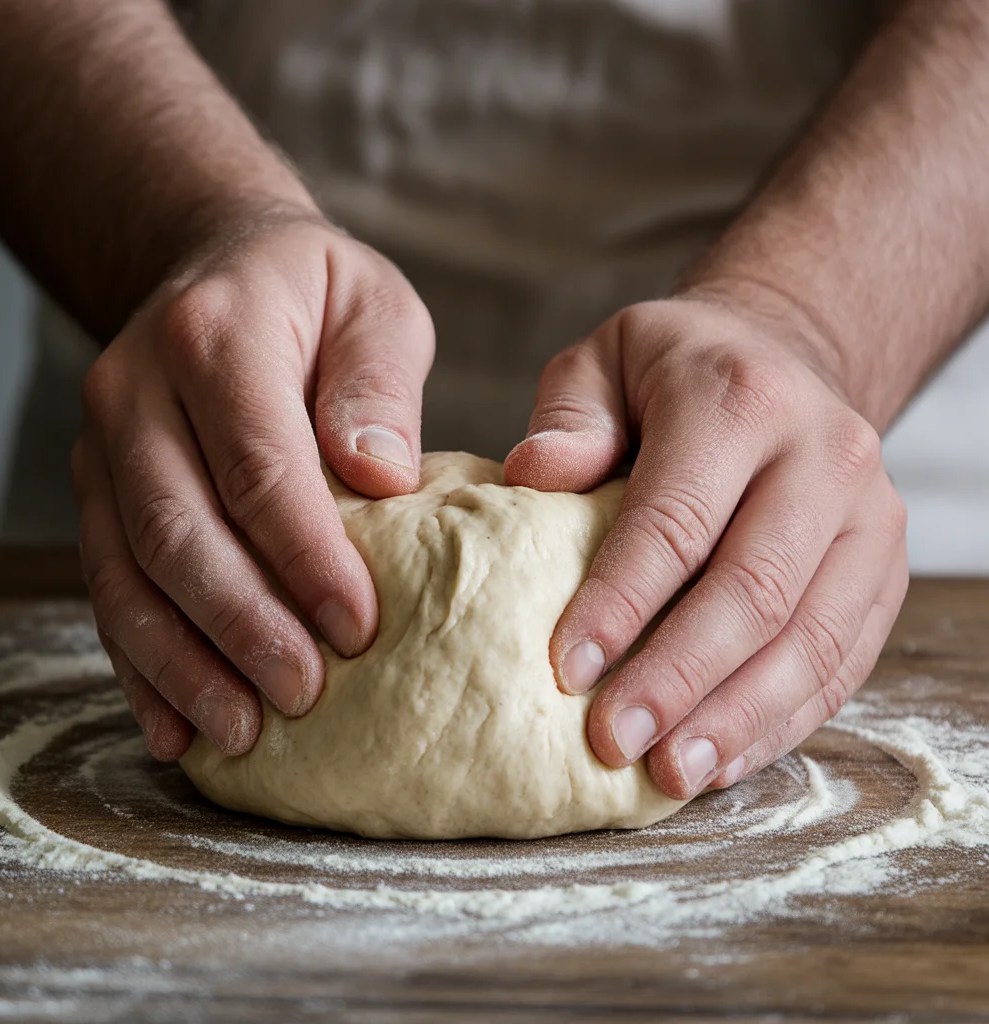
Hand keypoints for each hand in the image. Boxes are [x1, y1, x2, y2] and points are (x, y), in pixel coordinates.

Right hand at [72, 206, 433, 759]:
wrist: (214, 265)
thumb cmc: (313, 293)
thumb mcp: (375, 308)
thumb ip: (378, 386)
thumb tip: (380, 480)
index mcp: (214, 338)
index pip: (259, 468)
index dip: (306, 558)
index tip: (357, 630)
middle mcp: (135, 392)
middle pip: (178, 531)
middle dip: (241, 626)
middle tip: (303, 697)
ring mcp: (103, 446)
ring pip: (127, 574)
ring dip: (182, 664)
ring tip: (241, 733)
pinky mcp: (97, 490)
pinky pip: (106, 586)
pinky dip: (138, 662)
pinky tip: (172, 724)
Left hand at [504, 291, 907, 798]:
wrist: (782, 358)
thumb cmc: (672, 372)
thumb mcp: (603, 363)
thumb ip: (568, 417)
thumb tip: (531, 476)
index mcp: (741, 398)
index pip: (675, 520)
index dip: (619, 603)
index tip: (565, 672)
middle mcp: (825, 455)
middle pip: (752, 591)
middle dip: (677, 679)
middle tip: (612, 743)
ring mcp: (870, 516)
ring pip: (810, 639)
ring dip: (735, 717)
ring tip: (669, 774)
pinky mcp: (883, 567)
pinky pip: (842, 659)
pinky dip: (782, 718)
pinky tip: (724, 757)